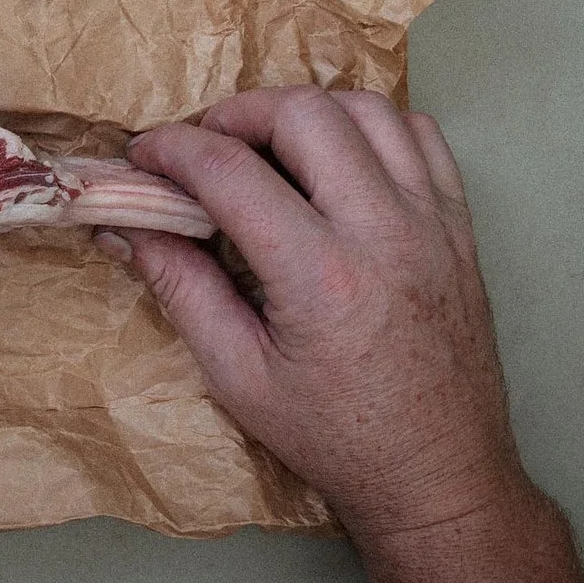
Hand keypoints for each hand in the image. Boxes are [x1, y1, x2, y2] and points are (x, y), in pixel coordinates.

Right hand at [106, 87, 531, 547]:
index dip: (171, 148)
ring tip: (268, 147)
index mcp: (321, 275)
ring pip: (367, 107)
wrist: (438, 475)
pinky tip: (337, 159)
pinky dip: (369, 127)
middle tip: (203, 149)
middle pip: (304, 112)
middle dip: (237, 113)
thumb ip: (181, 288)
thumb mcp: (237, 376)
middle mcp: (384, 231)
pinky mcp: (460, 225)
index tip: (142, 155)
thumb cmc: (336, 437)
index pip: (230, 170)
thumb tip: (123, 227)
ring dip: (305, 111)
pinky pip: (420, 135)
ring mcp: (433, 222)